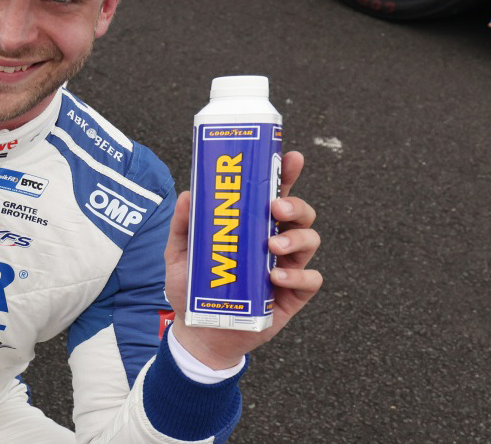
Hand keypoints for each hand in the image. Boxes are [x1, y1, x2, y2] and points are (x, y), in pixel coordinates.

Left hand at [165, 150, 321, 368]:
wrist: (199, 332)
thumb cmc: (192, 288)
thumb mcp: (179, 254)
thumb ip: (182, 225)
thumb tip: (187, 194)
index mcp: (253, 225)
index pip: (274, 193)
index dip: (286, 174)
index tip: (291, 157)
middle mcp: (275, 241)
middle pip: (300, 212)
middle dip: (295, 204)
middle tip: (275, 207)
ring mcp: (287, 267)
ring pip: (311, 240)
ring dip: (296, 237)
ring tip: (273, 245)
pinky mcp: (293, 295)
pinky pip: (311, 280)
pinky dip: (297, 275)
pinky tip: (276, 276)